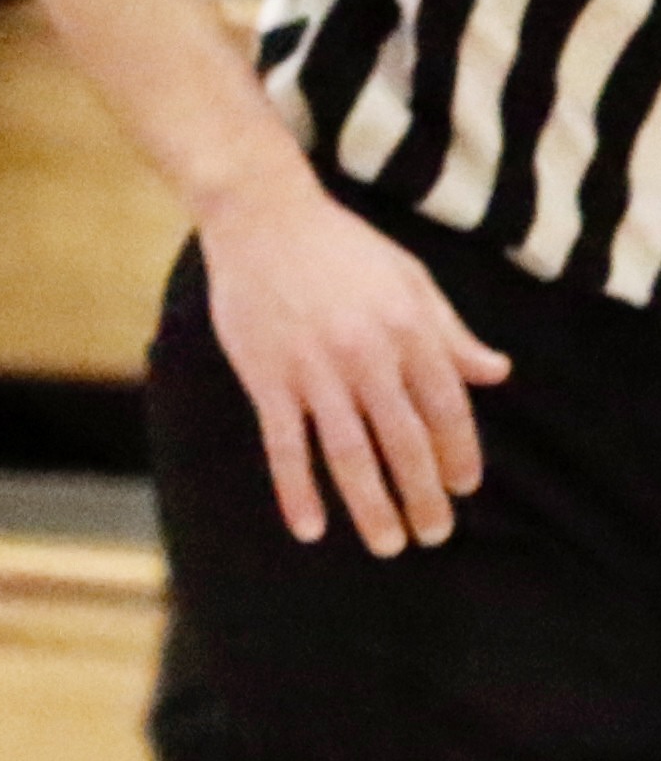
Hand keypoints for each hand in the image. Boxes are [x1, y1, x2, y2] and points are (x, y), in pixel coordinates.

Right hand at [196, 169, 511, 552]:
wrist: (262, 216)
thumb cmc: (341, 247)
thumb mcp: (411, 280)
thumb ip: (451, 333)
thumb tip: (497, 374)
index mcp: (410, 331)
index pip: (446, 409)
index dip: (459, 455)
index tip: (462, 488)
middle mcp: (368, 356)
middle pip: (404, 442)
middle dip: (423, 495)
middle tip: (433, 535)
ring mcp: (314, 370)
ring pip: (349, 454)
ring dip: (372, 505)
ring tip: (388, 544)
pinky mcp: (267, 377)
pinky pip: (285, 445)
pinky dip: (297, 490)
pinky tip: (310, 527)